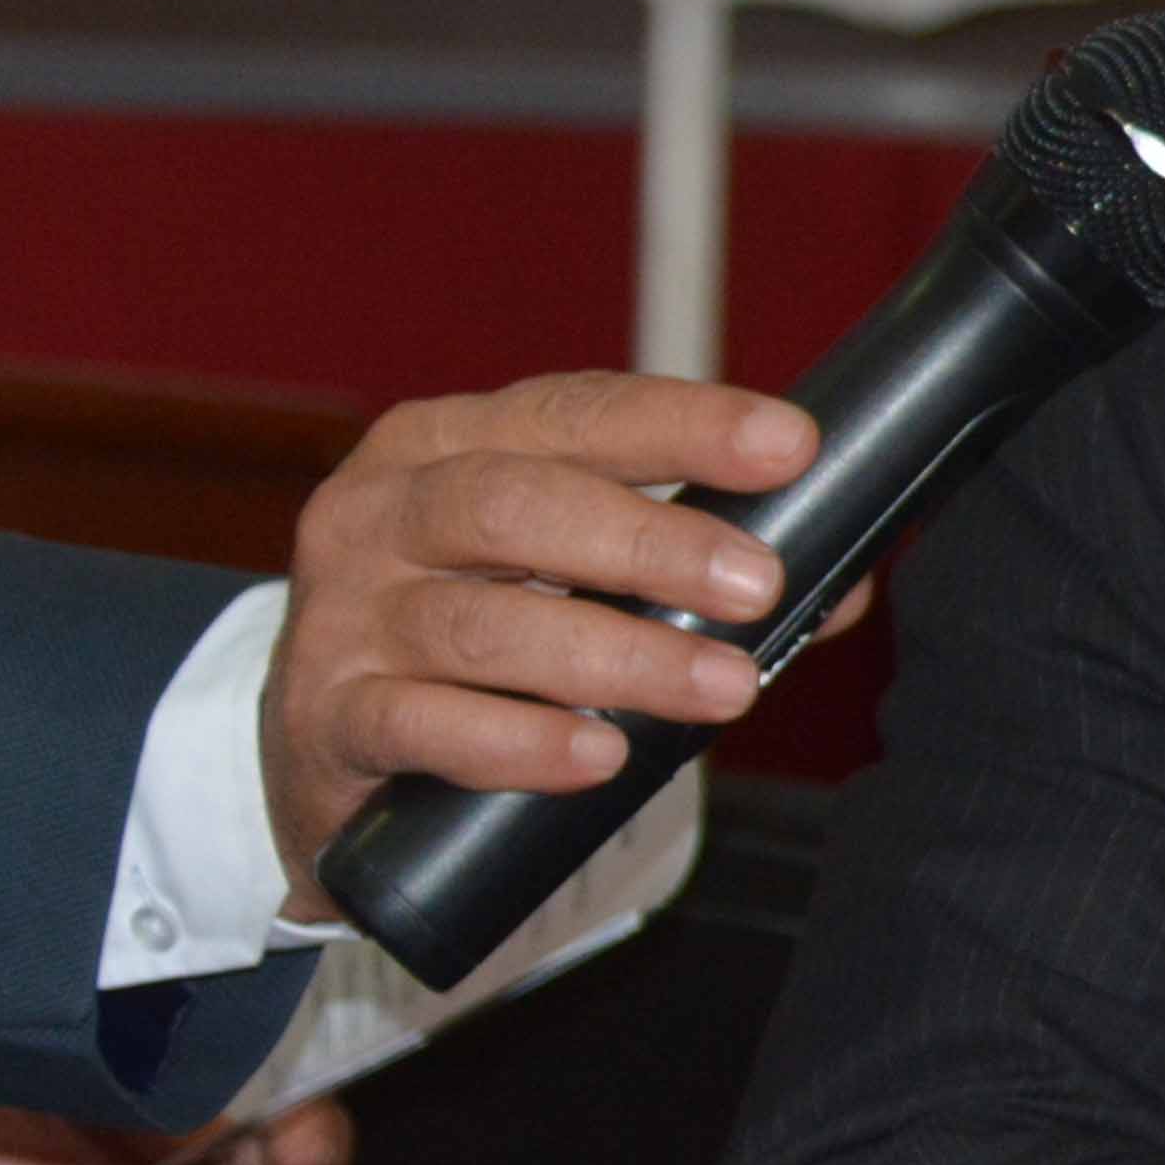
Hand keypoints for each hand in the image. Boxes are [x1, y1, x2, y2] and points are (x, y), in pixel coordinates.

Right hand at [264, 373, 817, 905]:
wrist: (318, 747)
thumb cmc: (473, 636)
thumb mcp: (567, 572)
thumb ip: (693, 567)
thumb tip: (845, 585)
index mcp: (447, 442)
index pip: (576, 412)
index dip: (685, 424)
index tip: (789, 446)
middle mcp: (381, 511)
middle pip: (518, 505)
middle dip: (652, 542)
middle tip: (757, 583)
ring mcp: (343, 615)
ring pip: (482, 623)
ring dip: (619, 655)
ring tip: (721, 687)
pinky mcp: (326, 718)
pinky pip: (422, 724)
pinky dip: (521, 740)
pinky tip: (599, 752)